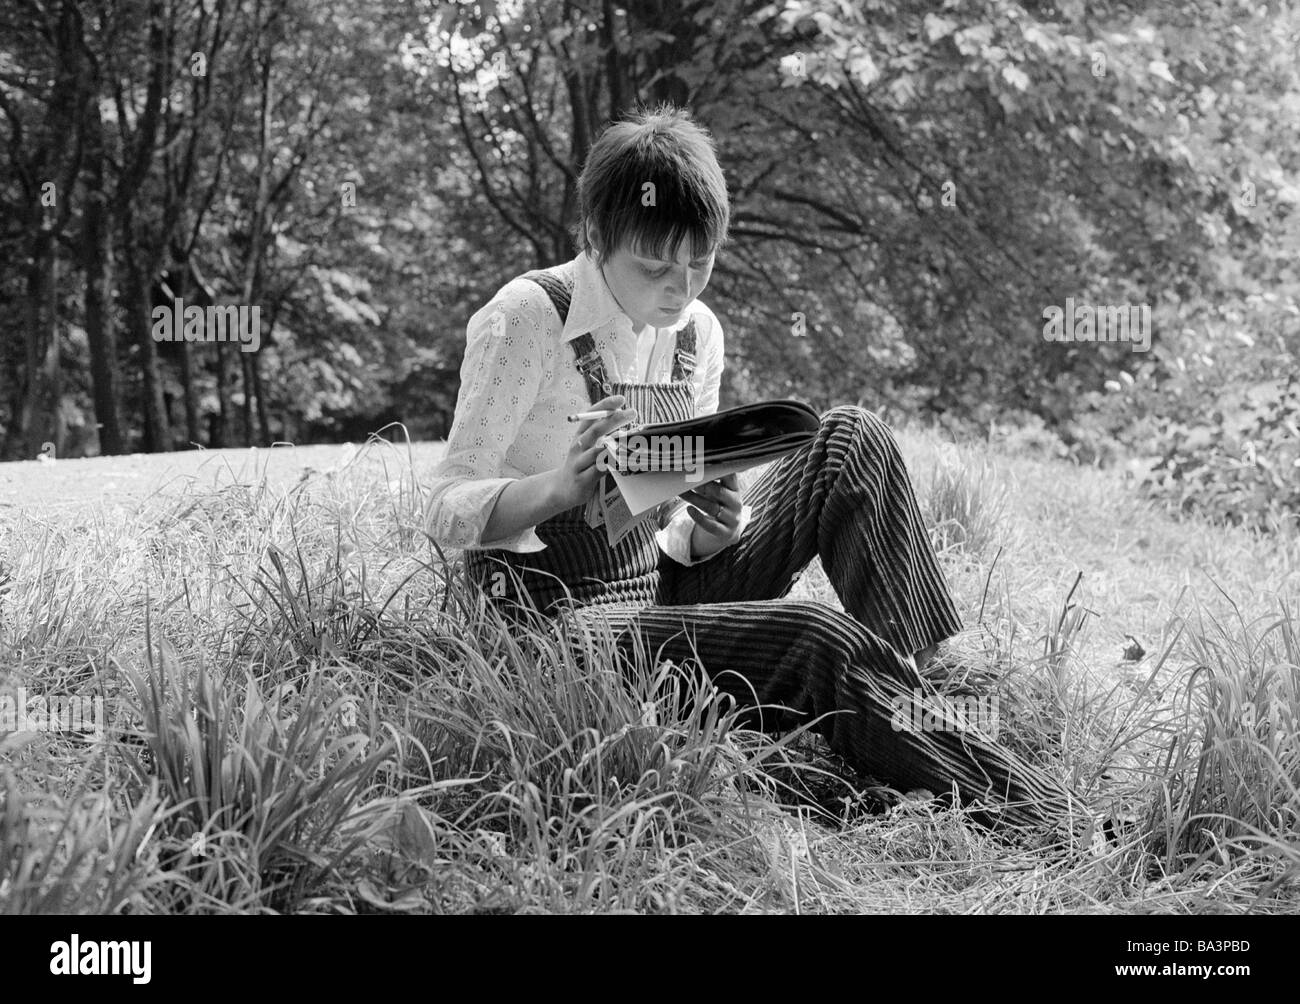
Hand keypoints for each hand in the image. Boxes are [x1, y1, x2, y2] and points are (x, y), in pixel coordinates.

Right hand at [545, 394, 638, 510]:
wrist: (562, 489)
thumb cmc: (580, 463)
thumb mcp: (587, 445)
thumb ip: (602, 433)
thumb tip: (622, 416)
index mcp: (580, 435)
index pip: (591, 415)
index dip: (605, 406)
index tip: (621, 399)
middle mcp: (578, 446)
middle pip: (596, 430)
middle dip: (614, 419)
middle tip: (631, 412)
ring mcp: (579, 462)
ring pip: (596, 451)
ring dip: (612, 443)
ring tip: (627, 436)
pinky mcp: (582, 479)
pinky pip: (597, 470)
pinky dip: (609, 464)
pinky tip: (620, 460)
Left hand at [682, 473, 742, 557]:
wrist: (727, 530)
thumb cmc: (718, 504)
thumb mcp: (718, 491)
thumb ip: (709, 479)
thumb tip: (690, 466)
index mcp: (735, 489)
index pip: (730, 476)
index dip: (717, 469)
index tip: (702, 463)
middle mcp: (736, 503)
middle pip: (718, 492)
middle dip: (701, 485)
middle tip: (686, 479)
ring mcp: (732, 519)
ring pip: (712, 508)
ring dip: (694, 499)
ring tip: (681, 493)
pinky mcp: (725, 532)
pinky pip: (711, 526)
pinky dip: (698, 517)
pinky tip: (689, 509)